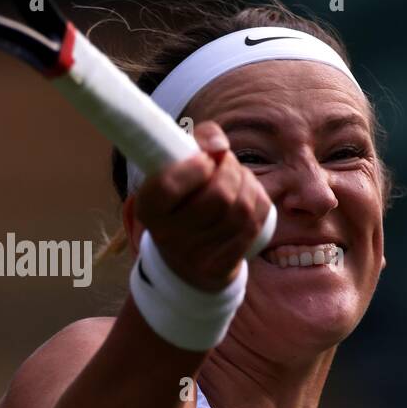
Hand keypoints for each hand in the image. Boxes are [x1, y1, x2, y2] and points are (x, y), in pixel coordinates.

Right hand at [133, 122, 271, 292]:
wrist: (186, 258)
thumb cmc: (184, 197)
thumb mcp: (179, 166)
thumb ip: (198, 140)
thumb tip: (221, 146)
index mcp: (148, 209)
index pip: (168, 186)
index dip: (196, 167)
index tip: (204, 159)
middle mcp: (167, 236)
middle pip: (218, 196)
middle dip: (231, 170)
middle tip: (226, 164)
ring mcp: (194, 256)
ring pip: (241, 209)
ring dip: (248, 183)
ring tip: (239, 177)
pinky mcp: (220, 267)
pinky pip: (253, 225)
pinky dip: (258, 203)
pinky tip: (249, 197)